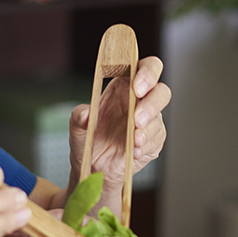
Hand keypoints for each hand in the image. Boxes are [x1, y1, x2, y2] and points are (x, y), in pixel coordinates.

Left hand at [68, 56, 169, 194]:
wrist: (93, 168)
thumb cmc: (88, 140)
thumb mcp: (77, 127)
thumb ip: (79, 117)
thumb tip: (85, 113)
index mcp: (123, 87)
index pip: (143, 68)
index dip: (147, 73)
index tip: (137, 87)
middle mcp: (139, 101)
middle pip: (161, 91)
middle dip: (152, 104)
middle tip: (136, 118)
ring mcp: (149, 122)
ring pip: (159, 118)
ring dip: (148, 129)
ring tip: (134, 140)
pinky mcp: (153, 141)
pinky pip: (157, 140)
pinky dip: (146, 145)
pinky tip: (134, 150)